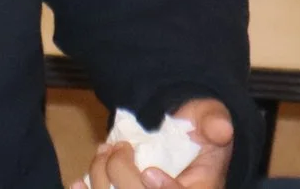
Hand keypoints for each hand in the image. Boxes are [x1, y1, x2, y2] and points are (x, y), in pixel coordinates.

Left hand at [73, 99, 235, 188]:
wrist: (182, 131)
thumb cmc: (199, 126)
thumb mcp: (212, 118)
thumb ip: (214, 121)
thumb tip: (221, 128)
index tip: (149, 172)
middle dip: (123, 176)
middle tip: (118, 148)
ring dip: (103, 180)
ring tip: (103, 153)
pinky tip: (78, 184)